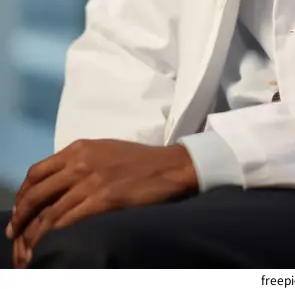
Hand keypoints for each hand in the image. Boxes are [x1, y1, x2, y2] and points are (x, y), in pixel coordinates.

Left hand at [6, 139, 197, 267]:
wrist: (171, 167)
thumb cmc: (141, 162)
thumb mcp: (105, 152)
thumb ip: (80, 163)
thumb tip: (58, 186)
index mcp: (80, 149)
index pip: (37, 173)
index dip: (23, 196)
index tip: (18, 214)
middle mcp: (80, 162)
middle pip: (36, 194)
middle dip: (20, 219)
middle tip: (15, 237)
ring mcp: (91, 181)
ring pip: (49, 213)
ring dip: (33, 237)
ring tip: (27, 253)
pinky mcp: (104, 199)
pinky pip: (67, 222)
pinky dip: (53, 238)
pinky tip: (48, 249)